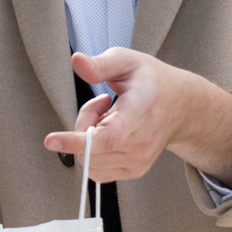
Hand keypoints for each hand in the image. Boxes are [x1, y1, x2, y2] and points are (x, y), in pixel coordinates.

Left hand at [44, 48, 231, 185]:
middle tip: (101, 102)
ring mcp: (139, 160)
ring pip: (89, 159)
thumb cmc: (151, 80)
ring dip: (87, 138)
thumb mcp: (127, 61)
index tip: (50, 140)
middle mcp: (141, 141)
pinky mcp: (134, 171)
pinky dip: (93, 153)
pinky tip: (108, 133)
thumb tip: (77, 61)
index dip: (77, 140)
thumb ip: (100, 64)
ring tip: (108, 116)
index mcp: (139, 111)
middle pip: (90, 146)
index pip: (107, 136)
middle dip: (83, 122)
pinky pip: (96, 170)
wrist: (180, 106)